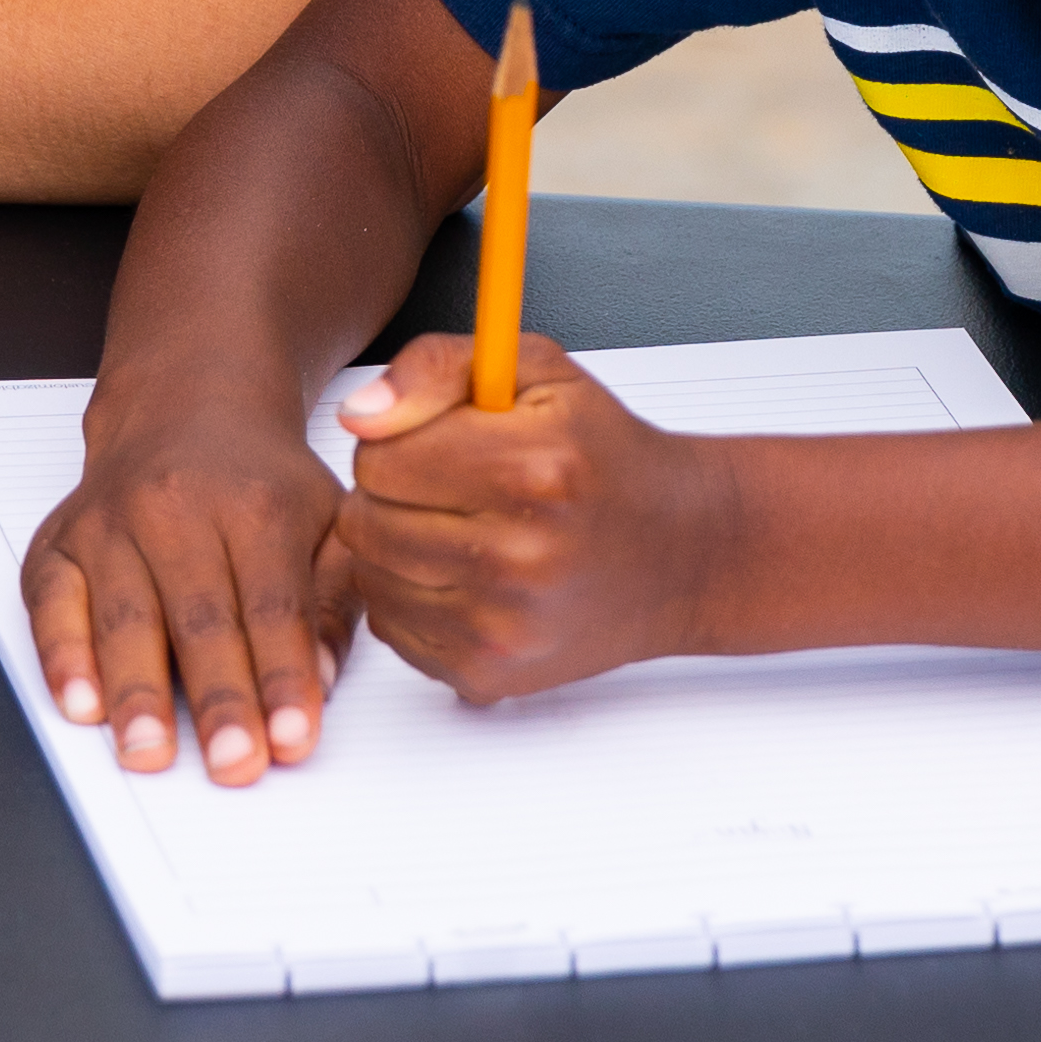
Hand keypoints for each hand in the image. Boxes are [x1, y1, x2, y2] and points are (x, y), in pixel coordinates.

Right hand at [22, 381, 349, 782]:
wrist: (186, 405)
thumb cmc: (260, 480)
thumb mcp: (329, 520)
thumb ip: (334, 601)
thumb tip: (321, 680)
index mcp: (256, 505)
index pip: (273, 607)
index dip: (283, 677)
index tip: (293, 740)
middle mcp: (176, 510)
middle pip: (200, 620)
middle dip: (218, 700)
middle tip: (232, 765)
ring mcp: (110, 524)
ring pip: (126, 619)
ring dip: (138, 694)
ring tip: (150, 754)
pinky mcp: (60, 542)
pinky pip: (52, 604)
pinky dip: (62, 657)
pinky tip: (80, 704)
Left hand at [326, 335, 746, 702]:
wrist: (682, 552)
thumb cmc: (604, 458)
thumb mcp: (536, 371)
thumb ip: (436, 367)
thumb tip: (359, 413)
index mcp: (530, 469)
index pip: (378, 459)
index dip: (393, 442)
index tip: (431, 443)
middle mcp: (519, 556)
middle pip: (364, 523)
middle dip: (388, 496)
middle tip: (441, 487)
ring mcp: (503, 626)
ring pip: (370, 579)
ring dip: (393, 549)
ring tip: (454, 528)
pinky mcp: (491, 674)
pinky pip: (391, 630)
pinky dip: (412, 600)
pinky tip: (465, 577)